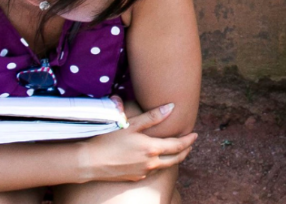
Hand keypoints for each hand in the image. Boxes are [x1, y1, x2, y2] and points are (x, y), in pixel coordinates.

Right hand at [78, 97, 197, 182]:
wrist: (90, 162)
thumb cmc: (108, 140)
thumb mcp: (131, 124)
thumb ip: (152, 117)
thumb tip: (171, 107)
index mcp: (152, 148)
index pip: (178, 145)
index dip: (188, 140)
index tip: (195, 135)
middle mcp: (151, 163)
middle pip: (176, 158)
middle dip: (185, 151)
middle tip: (190, 144)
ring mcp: (144, 172)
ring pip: (165, 166)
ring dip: (174, 158)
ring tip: (177, 152)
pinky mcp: (135, 177)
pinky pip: (153, 172)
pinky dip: (159, 164)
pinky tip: (156, 159)